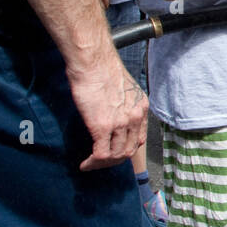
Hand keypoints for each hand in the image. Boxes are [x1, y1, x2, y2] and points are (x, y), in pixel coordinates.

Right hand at [68, 54, 147, 171]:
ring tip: (91, 164)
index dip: (126, 149)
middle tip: (100, 162)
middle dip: (114, 160)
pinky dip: (93, 163)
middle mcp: (135, 117)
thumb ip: (123, 103)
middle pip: (129, 150)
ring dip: (103, 164)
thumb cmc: (101, 68)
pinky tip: (85, 164)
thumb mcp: (122, 87)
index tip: (114, 152)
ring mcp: (120, 124)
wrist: (93, 62)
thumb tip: (113, 113)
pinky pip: (101, 154)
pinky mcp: (102, 127)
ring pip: (116, 155)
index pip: (139, 138)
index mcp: (141, 107)